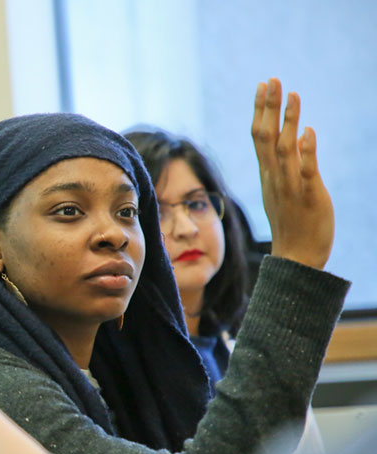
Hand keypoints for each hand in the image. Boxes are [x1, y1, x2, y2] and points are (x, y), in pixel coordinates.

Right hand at [251, 78, 333, 269]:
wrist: (297, 257)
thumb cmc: (292, 224)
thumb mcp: (285, 190)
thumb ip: (288, 165)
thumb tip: (294, 140)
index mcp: (268, 174)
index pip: (260, 136)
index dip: (261, 110)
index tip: (264, 85)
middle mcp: (275, 177)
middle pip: (267, 137)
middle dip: (269, 108)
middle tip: (272, 80)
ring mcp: (290, 187)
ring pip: (285, 150)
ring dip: (288, 122)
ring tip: (293, 95)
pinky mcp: (308, 197)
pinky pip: (305, 172)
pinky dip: (306, 152)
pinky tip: (308, 132)